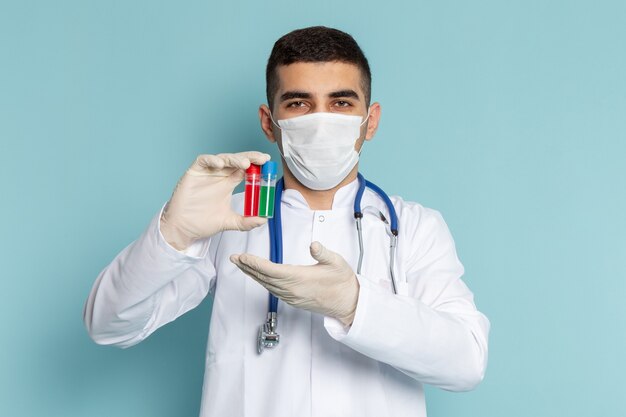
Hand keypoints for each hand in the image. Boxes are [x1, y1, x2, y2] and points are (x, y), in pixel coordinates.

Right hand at [160, 151, 270, 249]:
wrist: (183, 228)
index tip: (268, 165)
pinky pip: (203, 160)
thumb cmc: (203, 222)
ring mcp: (207, 172)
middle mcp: (219, 175)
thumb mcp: (229, 222)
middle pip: (237, 160)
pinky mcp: (194, 172)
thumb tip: (263, 220)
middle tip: (262, 159)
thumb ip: (246, 222)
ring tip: (245, 163)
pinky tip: (220, 164)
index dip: (256, 165)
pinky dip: (212, 160)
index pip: (245, 169)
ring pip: (223, 158)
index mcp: (228, 183)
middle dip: (250, 158)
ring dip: (234, 159)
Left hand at [230, 242, 359, 325]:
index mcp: (300, 279)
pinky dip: (262, 282)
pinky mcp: (293, 300)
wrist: (348, 303)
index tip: (243, 256)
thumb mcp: (337, 263)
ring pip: (267, 285)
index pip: (271, 270)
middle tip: (234, 258)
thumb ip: (323, 253)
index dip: (255, 263)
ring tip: (242, 264)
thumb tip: (314, 245)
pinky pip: (273, 290)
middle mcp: (292, 290)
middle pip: (264, 278)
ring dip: (252, 274)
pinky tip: (258, 276)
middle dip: (248, 267)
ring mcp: (292, 297)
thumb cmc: (342, 282)